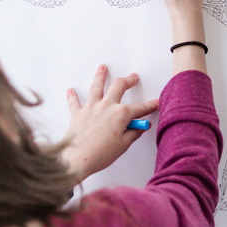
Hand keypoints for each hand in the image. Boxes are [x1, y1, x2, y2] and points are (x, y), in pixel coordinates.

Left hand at [61, 65, 158, 182]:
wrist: (77, 159)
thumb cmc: (100, 154)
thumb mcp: (123, 145)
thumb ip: (134, 133)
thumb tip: (141, 126)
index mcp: (120, 114)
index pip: (139, 108)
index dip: (149, 105)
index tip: (155, 103)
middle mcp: (106, 106)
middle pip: (119, 87)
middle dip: (128, 81)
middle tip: (132, 78)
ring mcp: (91, 108)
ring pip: (96, 87)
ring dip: (100, 76)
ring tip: (102, 68)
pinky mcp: (77, 114)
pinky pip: (74, 102)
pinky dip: (72, 96)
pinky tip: (71, 90)